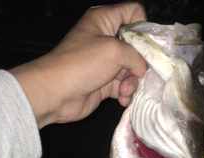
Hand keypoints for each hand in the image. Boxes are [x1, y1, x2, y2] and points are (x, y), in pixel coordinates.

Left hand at [9, 3, 146, 128]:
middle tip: (138, 74)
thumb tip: (142, 69)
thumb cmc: (82, 63)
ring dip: (132, 82)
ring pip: (131, 69)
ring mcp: (105, 63)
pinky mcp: (104, 83)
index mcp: (104, 20)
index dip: (143, 26)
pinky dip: (126, 93)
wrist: (56, 93)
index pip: (133, 13)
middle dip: (140, 62)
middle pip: (136, 46)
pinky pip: (123, 86)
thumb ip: (136, 55)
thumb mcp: (114, 50)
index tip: (147, 45)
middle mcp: (105, 39)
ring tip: (125, 91)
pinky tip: (122, 99)